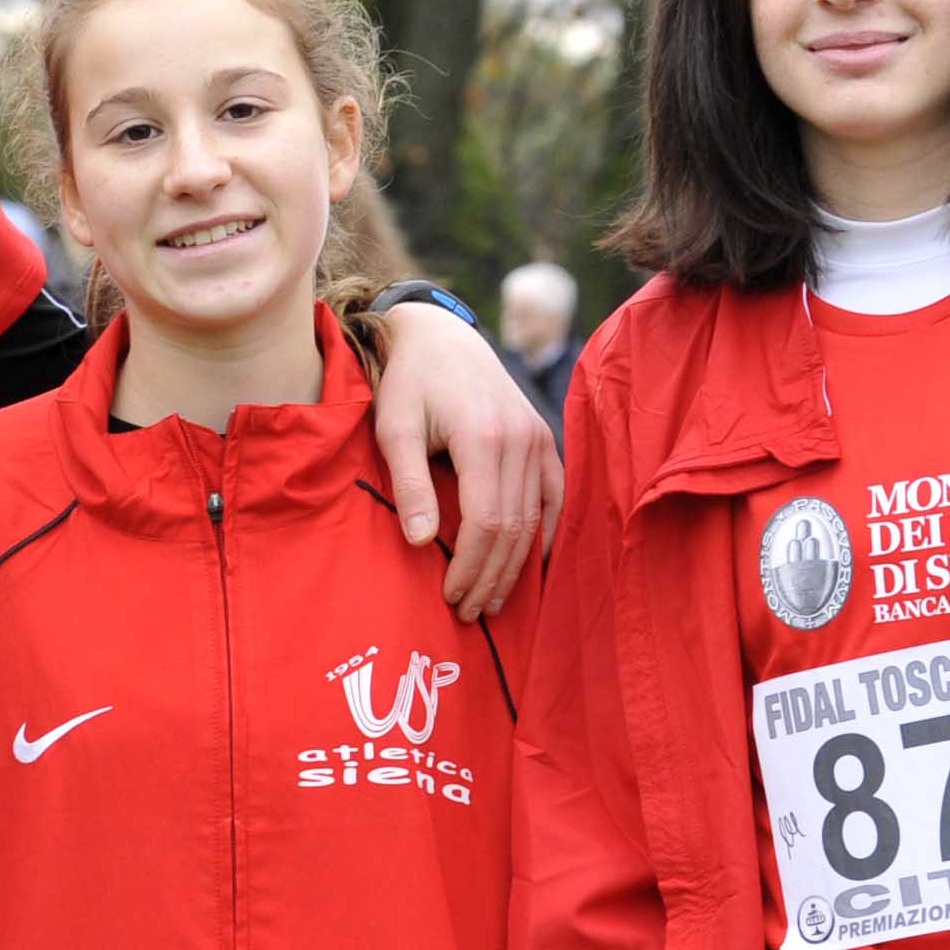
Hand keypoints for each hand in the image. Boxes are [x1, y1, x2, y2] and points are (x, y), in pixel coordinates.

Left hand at [369, 300, 557, 620]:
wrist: (440, 336)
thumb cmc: (409, 383)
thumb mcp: (394, 429)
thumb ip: (409, 485)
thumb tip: (418, 543)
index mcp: (485, 438)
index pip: (487, 523)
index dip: (471, 567)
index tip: (451, 598)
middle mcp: (522, 440)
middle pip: (515, 528)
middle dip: (492, 577)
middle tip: (469, 613)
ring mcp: (539, 439)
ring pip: (537, 519)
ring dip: (516, 565)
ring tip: (492, 601)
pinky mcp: (544, 439)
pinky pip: (555, 497)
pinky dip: (545, 534)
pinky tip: (530, 566)